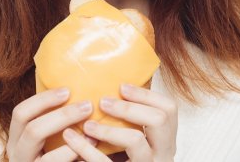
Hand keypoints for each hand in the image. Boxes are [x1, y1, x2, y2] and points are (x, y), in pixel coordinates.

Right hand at [6, 87, 97, 161]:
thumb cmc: (50, 155)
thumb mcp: (43, 138)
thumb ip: (51, 120)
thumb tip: (75, 90)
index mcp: (16, 139)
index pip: (21, 113)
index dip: (43, 100)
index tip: (67, 91)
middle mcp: (17, 155)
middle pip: (33, 130)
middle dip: (62, 116)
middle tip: (87, 106)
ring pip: (48, 157)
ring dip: (74, 142)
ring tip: (94, 132)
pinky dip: (76, 159)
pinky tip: (92, 152)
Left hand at [61, 83, 177, 161]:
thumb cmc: (123, 161)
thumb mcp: (135, 141)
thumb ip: (131, 121)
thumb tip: (112, 86)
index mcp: (165, 141)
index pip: (169, 109)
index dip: (146, 94)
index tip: (121, 86)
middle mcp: (162, 154)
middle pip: (159, 120)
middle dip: (129, 107)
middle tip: (103, 102)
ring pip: (136, 140)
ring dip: (109, 129)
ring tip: (87, 124)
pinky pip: (105, 161)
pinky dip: (85, 148)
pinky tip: (71, 138)